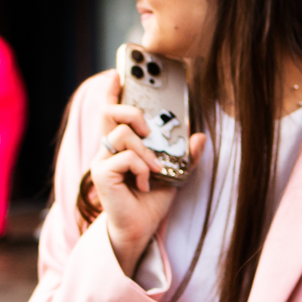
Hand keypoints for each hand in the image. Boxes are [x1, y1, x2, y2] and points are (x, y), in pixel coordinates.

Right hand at [91, 72, 205, 275]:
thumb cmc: (151, 201)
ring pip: (123, 133)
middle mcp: (109, 149)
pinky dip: (142, 169)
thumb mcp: (176, 173)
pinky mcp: (101, 173)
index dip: (114, 91)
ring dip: (145, 151)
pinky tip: (144, 184)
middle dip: (133, 112)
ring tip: (154, 170)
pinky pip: (126, 157)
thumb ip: (187, 155)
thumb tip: (200, 136)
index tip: (119, 73)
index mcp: (123, 145)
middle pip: (112, 113)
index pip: (114, 112)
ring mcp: (103, 160)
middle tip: (148, 130)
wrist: (140, 229)